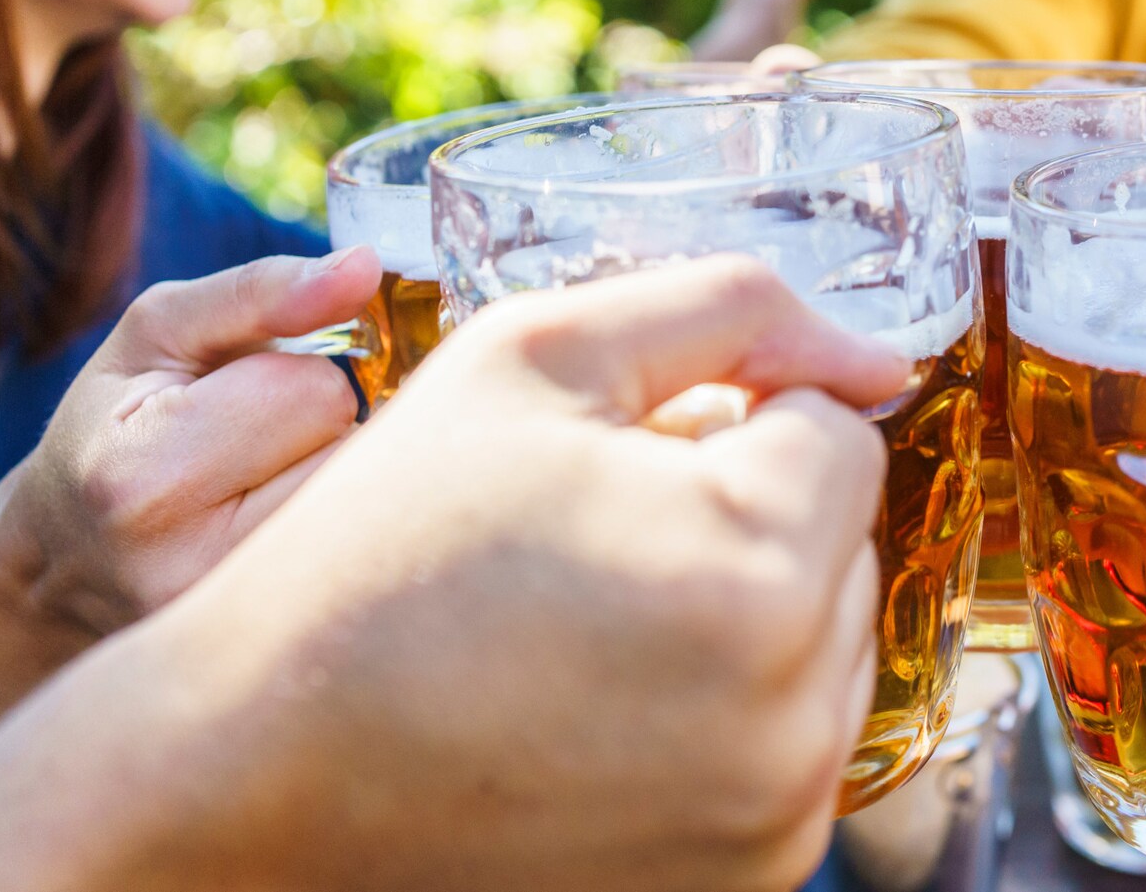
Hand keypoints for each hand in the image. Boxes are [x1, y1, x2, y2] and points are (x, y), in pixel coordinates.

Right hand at [0, 248, 377, 709]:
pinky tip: (304, 528)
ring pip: (374, 504)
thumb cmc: (118, 425)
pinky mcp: (288, 649)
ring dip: (349, 478)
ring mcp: (245, 618)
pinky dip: (356, 527)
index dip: (301, 375)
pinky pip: (373, 553)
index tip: (252, 394)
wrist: (66, 564)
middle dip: (335, 429)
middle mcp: (192, 565)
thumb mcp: (162, 334)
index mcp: (145, 476)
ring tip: (280, 487)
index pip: (316, 392)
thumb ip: (263, 292)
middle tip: (273, 445)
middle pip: (358, 452)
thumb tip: (364, 267)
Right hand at [0, 257, 909, 891]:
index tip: (625, 452)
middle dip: (750, 509)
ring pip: (829, 636)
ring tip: (596, 615)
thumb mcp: (539, 357)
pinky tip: (610, 696)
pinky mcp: (755, 872)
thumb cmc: (384, 550)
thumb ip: (734, 310)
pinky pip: (797, 735)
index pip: (842, 427)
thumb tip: (882, 354)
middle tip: (598, 531)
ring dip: (749, 604)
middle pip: (845, 537)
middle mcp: (794, 709)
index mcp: (755, 562)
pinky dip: (735, 701)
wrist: (262, 762)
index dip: (736, 411)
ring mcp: (779, 808)